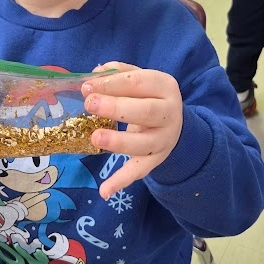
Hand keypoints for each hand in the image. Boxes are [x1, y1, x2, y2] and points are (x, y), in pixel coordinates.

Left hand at [82, 63, 182, 197]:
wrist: (176, 125)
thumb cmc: (149, 97)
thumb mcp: (141, 80)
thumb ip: (119, 73)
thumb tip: (96, 72)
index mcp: (164, 86)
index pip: (138, 82)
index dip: (112, 84)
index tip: (87, 86)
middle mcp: (169, 113)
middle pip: (144, 111)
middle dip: (116, 108)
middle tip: (90, 104)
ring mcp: (164, 139)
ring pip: (143, 143)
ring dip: (119, 142)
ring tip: (94, 138)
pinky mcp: (155, 160)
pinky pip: (139, 171)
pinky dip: (122, 182)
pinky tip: (105, 190)